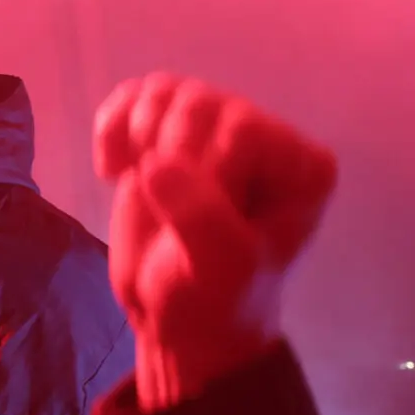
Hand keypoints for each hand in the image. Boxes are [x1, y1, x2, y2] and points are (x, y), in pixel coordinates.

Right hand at [92, 75, 336, 410]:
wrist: (175, 321)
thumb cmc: (214, 302)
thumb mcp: (221, 271)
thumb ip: (200, 217)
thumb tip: (154, 165)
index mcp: (302, 166)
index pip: (243, 129)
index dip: (205, 170)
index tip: (194, 224)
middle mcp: (266, 138)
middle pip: (201, 104)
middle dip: (166, 154)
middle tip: (164, 208)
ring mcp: (214, 134)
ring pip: (167, 94)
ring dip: (137, 136)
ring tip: (135, 183)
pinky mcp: (168, 137)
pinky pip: (135, 97)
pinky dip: (112, 126)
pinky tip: (111, 170)